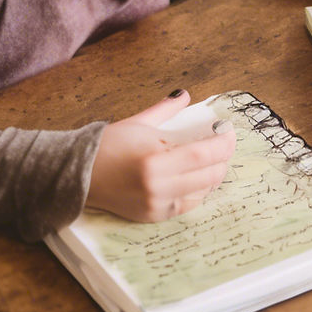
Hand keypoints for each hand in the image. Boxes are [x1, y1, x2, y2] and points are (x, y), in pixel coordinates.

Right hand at [86, 90, 235, 222]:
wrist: (81, 175)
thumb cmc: (110, 145)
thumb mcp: (139, 122)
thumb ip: (166, 109)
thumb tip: (184, 95)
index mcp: (153, 161)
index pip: (201, 155)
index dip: (222, 144)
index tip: (229, 133)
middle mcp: (156, 186)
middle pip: (207, 176)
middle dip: (222, 159)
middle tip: (225, 145)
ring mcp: (155, 204)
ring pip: (202, 192)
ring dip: (214, 175)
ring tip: (215, 160)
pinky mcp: (153, 216)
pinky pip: (187, 205)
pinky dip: (199, 191)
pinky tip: (200, 178)